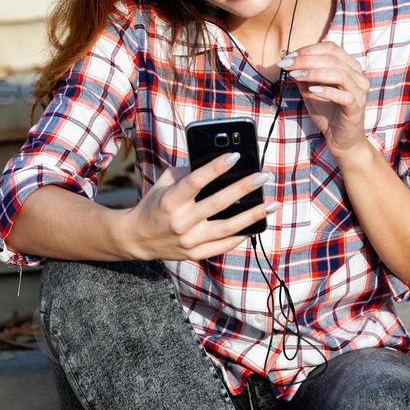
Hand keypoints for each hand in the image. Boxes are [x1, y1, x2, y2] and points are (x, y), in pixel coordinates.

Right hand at [120, 153, 279, 261]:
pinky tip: (257, 224)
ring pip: (227, 228)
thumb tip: (216, 162)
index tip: (235, 156)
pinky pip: (224, 245)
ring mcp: (189, 241)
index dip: (215, 168)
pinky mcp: (195, 254)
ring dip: (253, 215)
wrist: (137, 238)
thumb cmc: (155, 204)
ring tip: (272, 203)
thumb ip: (187, 172)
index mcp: (170, 201)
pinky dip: (242, 235)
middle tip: (263, 177)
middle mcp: (180, 222)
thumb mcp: (164, 183)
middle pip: (217, 203)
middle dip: (243, 188)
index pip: (195, 182)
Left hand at [277, 42, 369, 160]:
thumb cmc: (327, 112)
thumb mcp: (310, 90)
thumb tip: (287, 59)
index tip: (287, 57)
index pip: (330, 48)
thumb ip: (302, 75)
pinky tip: (312, 90)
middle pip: (332, 58)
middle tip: (286, 65)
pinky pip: (344, 96)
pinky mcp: (357, 107)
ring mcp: (359, 91)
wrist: (341, 140)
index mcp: (349, 66)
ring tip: (295, 75)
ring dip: (314, 73)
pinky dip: (327, 91)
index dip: (308, 50)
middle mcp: (358, 75)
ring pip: (339, 74)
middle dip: (306, 59)